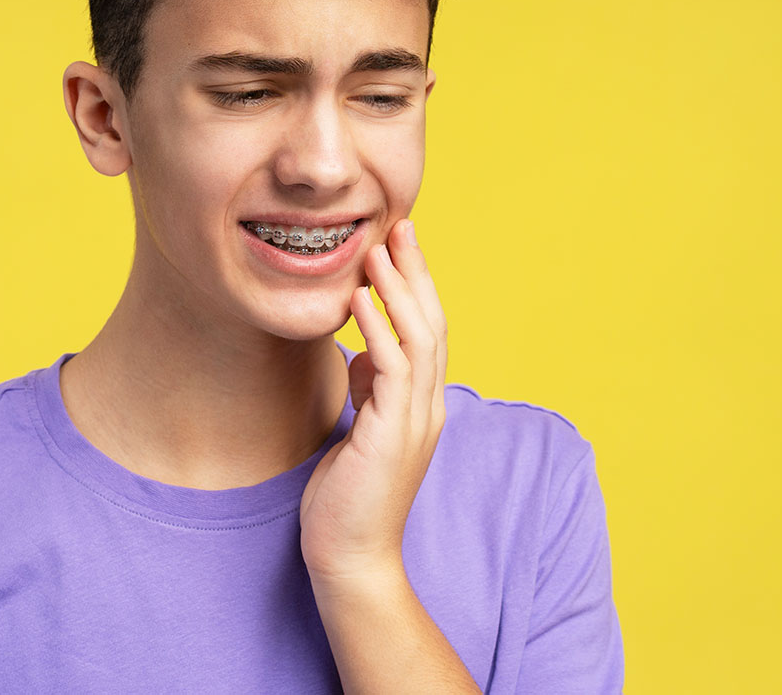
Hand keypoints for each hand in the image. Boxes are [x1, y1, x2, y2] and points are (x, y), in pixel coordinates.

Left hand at [300, 218, 448, 588]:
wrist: (351, 556)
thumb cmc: (348, 497)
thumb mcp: (360, 430)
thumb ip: (369, 391)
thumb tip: (363, 353)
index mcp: (422, 405)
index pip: (427, 331)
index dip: (416, 285)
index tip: (398, 244)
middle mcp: (428, 407)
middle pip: (432, 323)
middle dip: (416, 272)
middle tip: (400, 225)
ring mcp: (416, 420)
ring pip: (419, 338)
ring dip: (399, 289)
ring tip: (379, 248)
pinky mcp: (393, 433)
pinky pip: (392, 367)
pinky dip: (379, 328)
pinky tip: (362, 298)